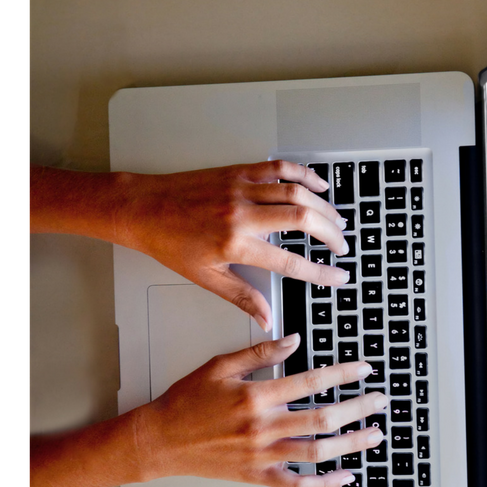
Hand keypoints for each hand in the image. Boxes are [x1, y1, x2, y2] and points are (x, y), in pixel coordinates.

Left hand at [115, 160, 349, 330]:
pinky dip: (303, 174)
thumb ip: (243, 297)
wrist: (143, 209)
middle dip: (330, 234)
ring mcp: (241, 189)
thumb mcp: (207, 278)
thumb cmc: (170, 244)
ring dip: (323, 206)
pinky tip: (317, 185)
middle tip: (343, 246)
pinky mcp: (238, 172)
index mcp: (236, 245)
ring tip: (338, 220)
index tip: (339, 277)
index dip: (320, 272)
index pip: (290, 262)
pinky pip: (279, 168)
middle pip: (302, 219)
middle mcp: (242, 214)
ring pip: (296, 192)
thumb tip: (267, 318)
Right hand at [131, 334, 386, 486]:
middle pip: (323, 418)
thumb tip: (293, 340)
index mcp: (255, 397)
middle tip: (380, 400)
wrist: (160, 440)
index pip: (311, 382)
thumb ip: (259, 352)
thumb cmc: (186, 402)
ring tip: (375, 435)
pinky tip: (345, 476)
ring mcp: (262, 456)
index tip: (363, 369)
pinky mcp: (258, 476)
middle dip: (358, 408)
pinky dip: (324, 483)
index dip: (342, 374)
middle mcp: (263, 428)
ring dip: (352, 444)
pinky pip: (298, 484)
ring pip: (318, 452)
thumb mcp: (219, 366)